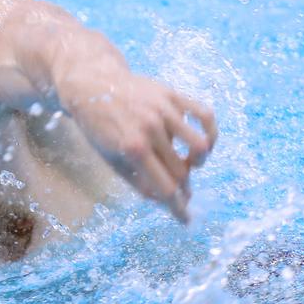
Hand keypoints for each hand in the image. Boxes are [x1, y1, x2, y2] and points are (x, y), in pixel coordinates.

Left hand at [67, 75, 216, 222]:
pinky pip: (205, 115)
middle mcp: (151, 129)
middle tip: (180, 190)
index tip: (185, 218)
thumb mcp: (111, 159)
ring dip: (197, 162)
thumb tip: (163, 201)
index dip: (178, 208)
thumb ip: (138, 182)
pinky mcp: (172, 95)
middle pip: (181, 170)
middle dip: (183, 187)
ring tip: (189, 164)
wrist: (92, 84)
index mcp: (133, 148)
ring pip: (199, 146)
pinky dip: (210, 132)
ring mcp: (164, 110)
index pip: (166, 187)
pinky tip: (204, 142)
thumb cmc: (99, 126)